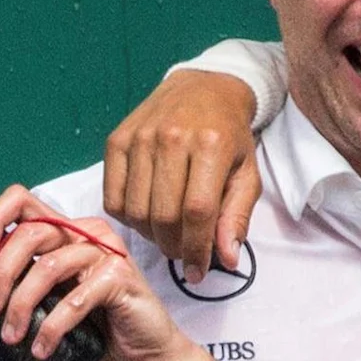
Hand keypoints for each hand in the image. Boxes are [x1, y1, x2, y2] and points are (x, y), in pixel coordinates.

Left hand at [0, 186, 223, 360]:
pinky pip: (75, 299)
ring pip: (48, 266)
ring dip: (22, 306)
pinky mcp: (121, 278)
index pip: (21, 203)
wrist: (147, 356)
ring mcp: (106, 252)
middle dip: (1, 273)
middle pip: (29, 233)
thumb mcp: (54, 300)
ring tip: (13, 336)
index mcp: (66, 231)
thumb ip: (27, 282)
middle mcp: (86, 233)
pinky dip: (53, 327)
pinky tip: (43, 348)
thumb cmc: (99, 328)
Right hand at [103, 69, 262, 277]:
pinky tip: (147, 214)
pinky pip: (113, 197)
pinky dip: (128, 218)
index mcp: (210, 145)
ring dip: (151, 236)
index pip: (197, 213)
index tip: (198, 272)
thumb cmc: (230, 137)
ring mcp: (139, 137)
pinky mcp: (117, 140)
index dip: (196, 250)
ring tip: (168, 234)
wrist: (203, 88)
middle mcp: (171, 137)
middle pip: (163, 216)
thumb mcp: (247, 175)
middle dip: (174, 247)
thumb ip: (237, 217)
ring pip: (136, 211)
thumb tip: (226, 259)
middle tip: (184, 253)